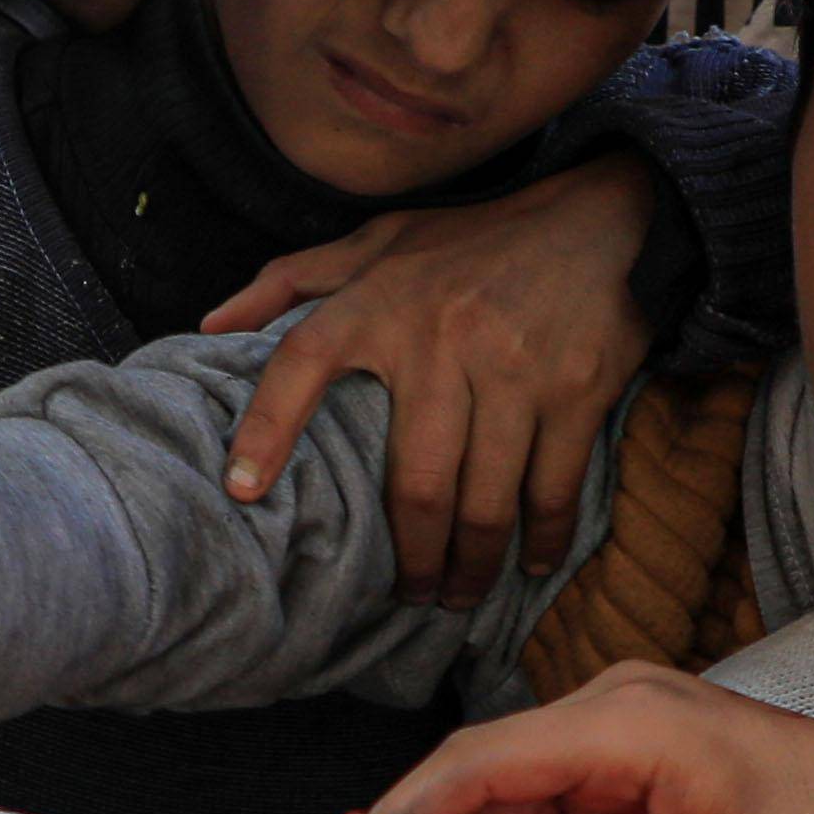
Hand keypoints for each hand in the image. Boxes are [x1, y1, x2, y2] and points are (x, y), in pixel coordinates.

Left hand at [206, 157, 663, 603]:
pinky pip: (552, 486)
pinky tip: (530, 562)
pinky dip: (543, 538)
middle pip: (416, 483)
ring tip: (459, 595)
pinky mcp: (575, 391)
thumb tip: (212, 326)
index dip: (267, 427)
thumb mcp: (382, 239)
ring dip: (472, 566)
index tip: (241, 490)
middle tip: (408, 596)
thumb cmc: (476, 239)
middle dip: (412, 558)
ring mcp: (512, 369)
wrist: (601, 217)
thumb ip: (293, 278)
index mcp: (381, 302)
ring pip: (484, 501)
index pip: (302, 361)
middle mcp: (440, 337)